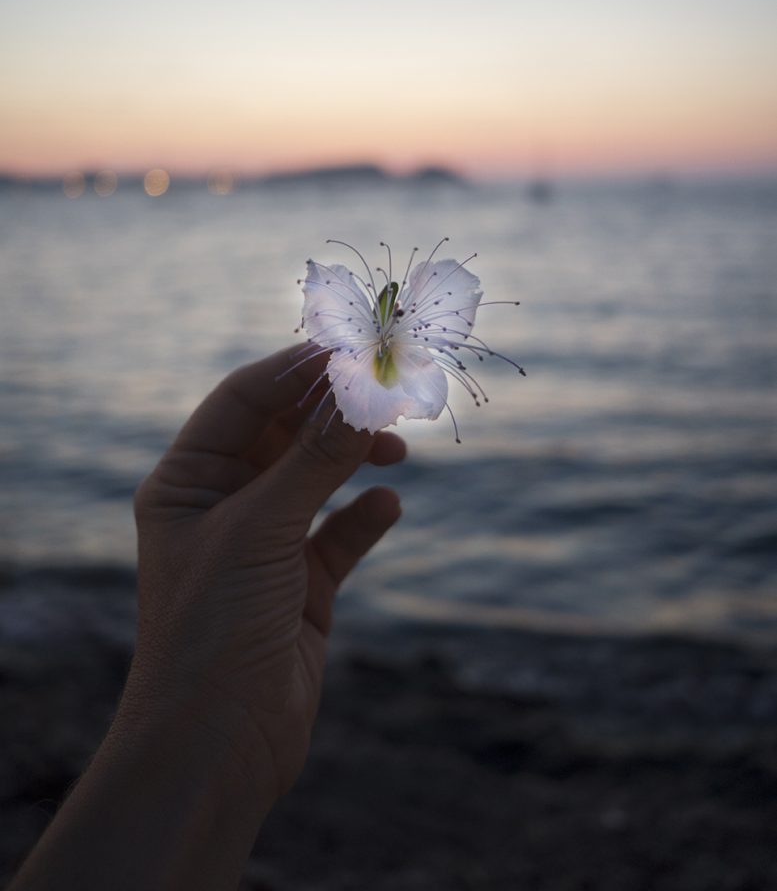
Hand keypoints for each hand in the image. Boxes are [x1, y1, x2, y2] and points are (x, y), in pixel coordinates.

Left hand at [124, 345, 404, 806]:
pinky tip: (387, 507)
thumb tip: (363, 389)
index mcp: (187, 481)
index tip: (352, 347)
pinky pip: (337, 536)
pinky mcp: (299, 587)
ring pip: (315, 479)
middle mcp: (222, 506)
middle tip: (388, 389)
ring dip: (353, 457)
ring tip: (396, 446)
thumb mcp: (263, 530)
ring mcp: (262, 546)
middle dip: (333, 411)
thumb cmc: (215, 628)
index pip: (244, 399)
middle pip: (283, 433)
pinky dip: (363, 517)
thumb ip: (316, 458)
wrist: (218, 745)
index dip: (296, 368)